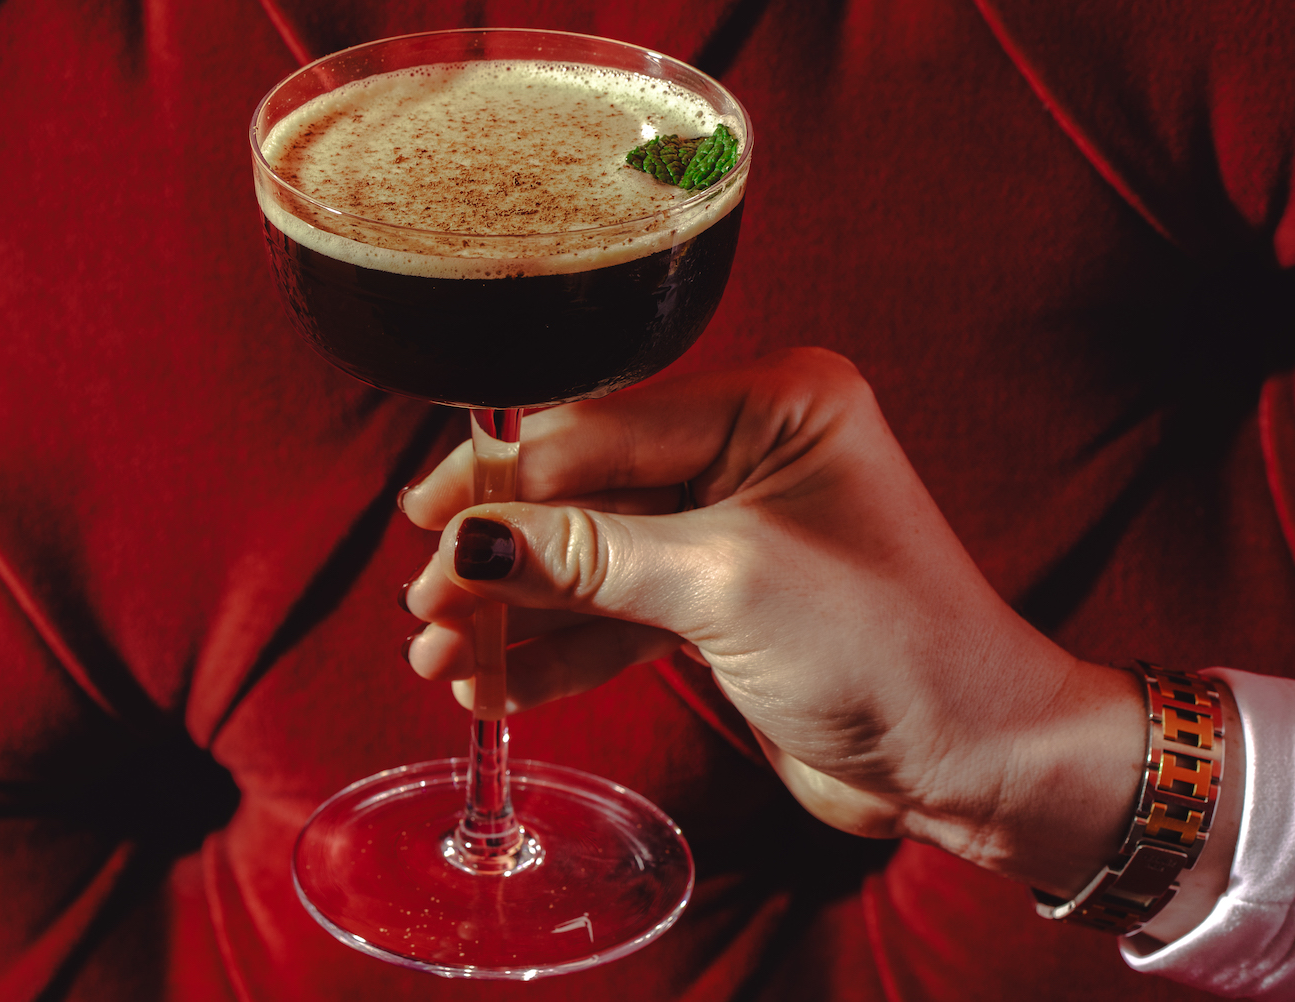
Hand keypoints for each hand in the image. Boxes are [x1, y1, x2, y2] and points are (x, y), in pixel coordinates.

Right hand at [400, 348, 1151, 897]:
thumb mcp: (728, 587)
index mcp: (772, 403)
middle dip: (505, 557)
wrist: (974, 763)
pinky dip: (562, 649)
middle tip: (429, 605)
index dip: (506, 478)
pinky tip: (502, 684)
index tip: (426, 519)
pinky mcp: (721, 597)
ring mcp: (732, 526)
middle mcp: (749, 451)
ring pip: (594, 558)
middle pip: (587, 493)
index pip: (601, 426)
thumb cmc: (892, 650)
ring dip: (520, 612)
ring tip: (446, 660)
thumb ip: (593, 557)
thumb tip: (472, 537)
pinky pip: (620, 609)